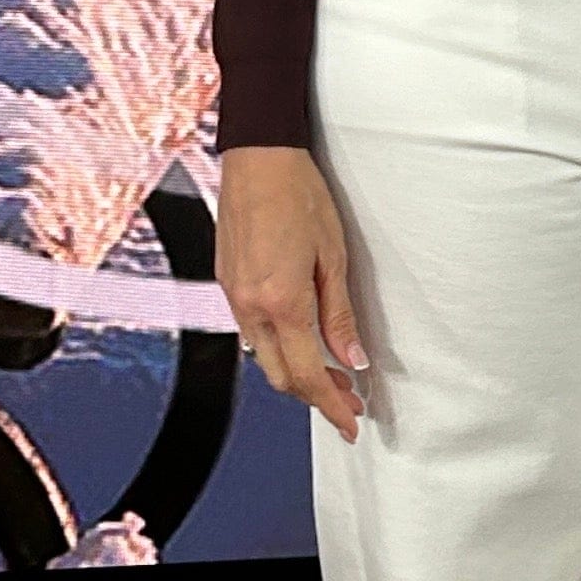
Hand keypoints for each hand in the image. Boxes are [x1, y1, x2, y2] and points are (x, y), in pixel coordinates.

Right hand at [215, 145, 367, 437]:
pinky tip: (299, 341)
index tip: (350, 423)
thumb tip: (353, 359)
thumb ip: (340, 315)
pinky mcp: (227, 283)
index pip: (309, 376)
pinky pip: (251, 332)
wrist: (258, 157)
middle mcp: (250, 306)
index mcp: (281, 302)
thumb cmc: (298, 193)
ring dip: (296, 373)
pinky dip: (277, 348)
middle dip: (315, 396)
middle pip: (282, 376)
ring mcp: (233, 296)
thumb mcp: (333, 256)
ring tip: (330, 374)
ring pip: (264, 358)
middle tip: (348, 400)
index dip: (331, 407)